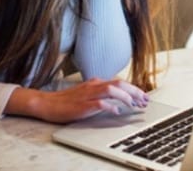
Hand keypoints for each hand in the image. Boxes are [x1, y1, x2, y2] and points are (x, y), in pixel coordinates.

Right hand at [7, 78, 148, 123]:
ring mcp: (88, 94)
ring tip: (134, 105)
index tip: (144, 97)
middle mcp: (94, 85)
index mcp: (96, 82)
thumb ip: (101, 92)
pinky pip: (99, 103)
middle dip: (135, 91)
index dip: (134, 89)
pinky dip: (110, 106)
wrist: (47, 103)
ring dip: (125, 97)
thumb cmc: (67, 100)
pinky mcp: (82, 104)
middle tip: (145, 100)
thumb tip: (118, 98)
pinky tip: (116, 112)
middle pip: (119, 83)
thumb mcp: (87, 93)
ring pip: (112, 89)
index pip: (120, 82)